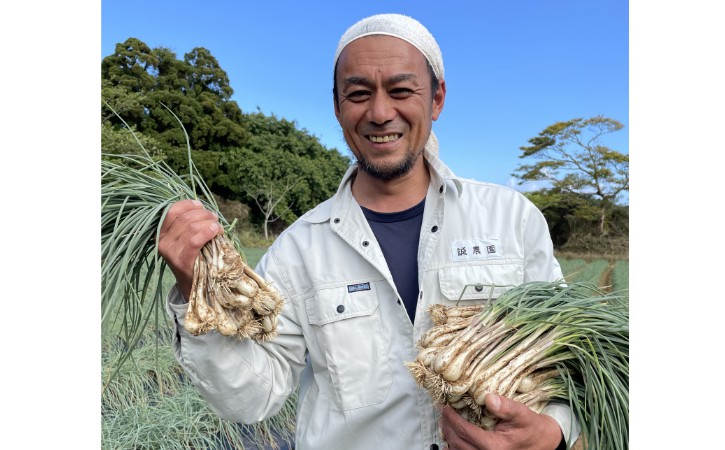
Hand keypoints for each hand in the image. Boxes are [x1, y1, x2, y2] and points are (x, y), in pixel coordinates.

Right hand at [157, 199, 223, 299]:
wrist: (191, 283)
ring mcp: (170, 252)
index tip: (200, 205)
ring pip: (192, 227)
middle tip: (214, 218)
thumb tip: (200, 206)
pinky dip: (208, 232)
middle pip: (185, 218)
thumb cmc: (192, 256)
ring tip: (218, 227)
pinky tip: (216, 231)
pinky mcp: (181, 261)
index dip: (187, 205)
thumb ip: (187, 223)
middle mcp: (162, 242)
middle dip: (204, 214)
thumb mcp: (183, 239)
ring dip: (209, 222)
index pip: (171, 211)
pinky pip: (195, 241)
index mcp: (160, 233)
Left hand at [439, 394, 562, 449]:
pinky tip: (453, 437)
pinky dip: (456, 446)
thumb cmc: (532, 428)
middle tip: (442, 413)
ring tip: (445, 422)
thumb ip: (505, 407)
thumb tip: (488, 398)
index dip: (452, 419)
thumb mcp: (522, 414)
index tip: (445, 407)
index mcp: (494, 446)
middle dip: (447, 427)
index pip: (465, 432)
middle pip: (457, 443)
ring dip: (449, 437)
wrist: (543, 442)